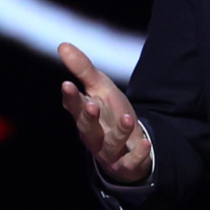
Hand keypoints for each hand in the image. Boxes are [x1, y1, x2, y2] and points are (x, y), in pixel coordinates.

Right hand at [59, 42, 153, 183]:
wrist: (128, 146)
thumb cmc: (110, 114)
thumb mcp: (100, 89)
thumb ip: (83, 69)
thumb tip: (62, 45)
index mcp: (85, 116)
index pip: (74, 106)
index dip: (71, 97)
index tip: (67, 84)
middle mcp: (94, 135)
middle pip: (87, 128)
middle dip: (88, 118)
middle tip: (91, 105)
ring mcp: (109, 152)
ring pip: (110, 144)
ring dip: (118, 133)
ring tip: (127, 119)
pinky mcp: (126, 164)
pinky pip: (131, 161)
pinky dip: (139, 153)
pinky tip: (146, 143)